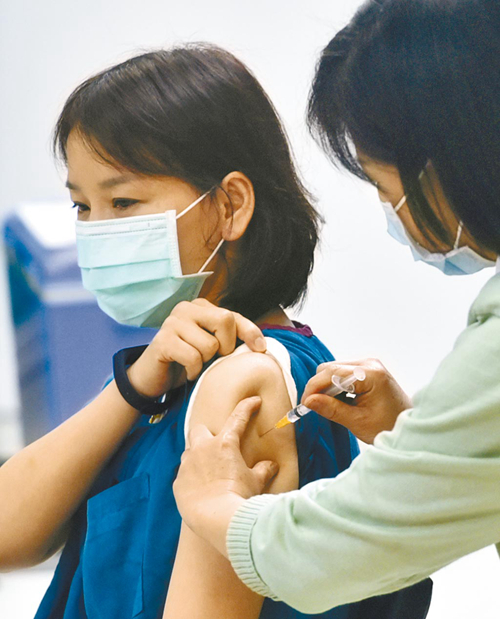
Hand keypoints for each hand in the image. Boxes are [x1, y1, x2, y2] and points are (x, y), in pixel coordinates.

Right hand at [127, 299, 266, 397]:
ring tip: (195, 364)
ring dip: (206, 362)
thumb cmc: (186, 361)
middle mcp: (187, 308)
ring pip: (210, 344)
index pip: (234, 315)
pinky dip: (193, 370)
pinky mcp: (163, 340)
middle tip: (214, 358)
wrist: (152, 378)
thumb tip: (260, 346)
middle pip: (225, 320)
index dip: (250, 331)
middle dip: (226, 346)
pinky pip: (193, 357)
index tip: (261, 349)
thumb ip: (230, 339)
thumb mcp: (212, 347)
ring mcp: (173, 322)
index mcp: (202, 307)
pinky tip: (186, 371)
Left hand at [173, 396, 278, 556]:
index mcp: (224, 443)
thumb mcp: (256, 482)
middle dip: (206, 433)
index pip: (238, 417)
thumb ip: (263, 470)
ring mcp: (188, 464)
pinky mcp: (178, 481)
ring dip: (197, 457)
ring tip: (208, 470)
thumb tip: (271, 465)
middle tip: (215, 443)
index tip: (254, 400)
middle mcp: (203, 449)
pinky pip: (183, 474)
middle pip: (199, 429)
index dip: (247, 407)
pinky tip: (200, 489)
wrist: (216, 518)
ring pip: (189, 452)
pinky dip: (192, 478)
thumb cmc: (239, 497)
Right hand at [301, 358, 411, 443]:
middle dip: (320, 388)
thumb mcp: (358, 421)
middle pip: (330, 369)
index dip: (314, 388)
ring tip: (333, 407)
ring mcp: (370, 365)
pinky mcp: (368, 370)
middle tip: (316, 408)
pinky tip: (342, 402)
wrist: (412, 429)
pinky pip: (343, 374)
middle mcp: (370, 364)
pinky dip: (337, 388)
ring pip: (334, 371)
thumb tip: (309, 401)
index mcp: (370, 374)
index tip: (305, 405)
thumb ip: (331, 409)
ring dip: (328, 388)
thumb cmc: (390, 427)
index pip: (331, 373)